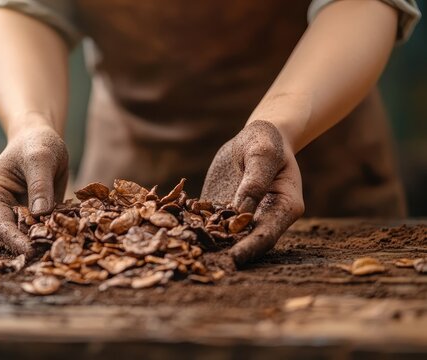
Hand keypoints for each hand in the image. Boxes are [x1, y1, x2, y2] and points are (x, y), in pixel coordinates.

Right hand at [0, 125, 68, 257]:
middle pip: (12, 236)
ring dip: (44, 243)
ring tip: (62, 251)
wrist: (41, 139)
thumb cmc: (37, 143)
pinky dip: (53, 236)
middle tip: (53, 256)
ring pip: (27, 237)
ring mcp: (13, 216)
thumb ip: (40, 185)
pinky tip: (68, 241)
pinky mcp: (30, 218)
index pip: (0, 224)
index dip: (16, 240)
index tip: (33, 252)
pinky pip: (41, 232)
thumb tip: (41, 214)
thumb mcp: (40, 158)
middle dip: (31, 246)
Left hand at [201, 120, 303, 265]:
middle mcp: (264, 217)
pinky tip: (175, 233)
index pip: (267, 234)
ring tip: (187, 257)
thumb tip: (239, 212)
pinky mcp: (223, 209)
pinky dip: (194, 227)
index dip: (250, 248)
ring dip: (207, 246)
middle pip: (246, 241)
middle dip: (227, 254)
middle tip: (206, 265)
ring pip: (225, 236)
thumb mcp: (262, 154)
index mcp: (285, 207)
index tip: (233, 259)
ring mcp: (243, 216)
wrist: (255, 136)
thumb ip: (254, 182)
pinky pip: (208, 221)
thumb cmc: (266, 140)